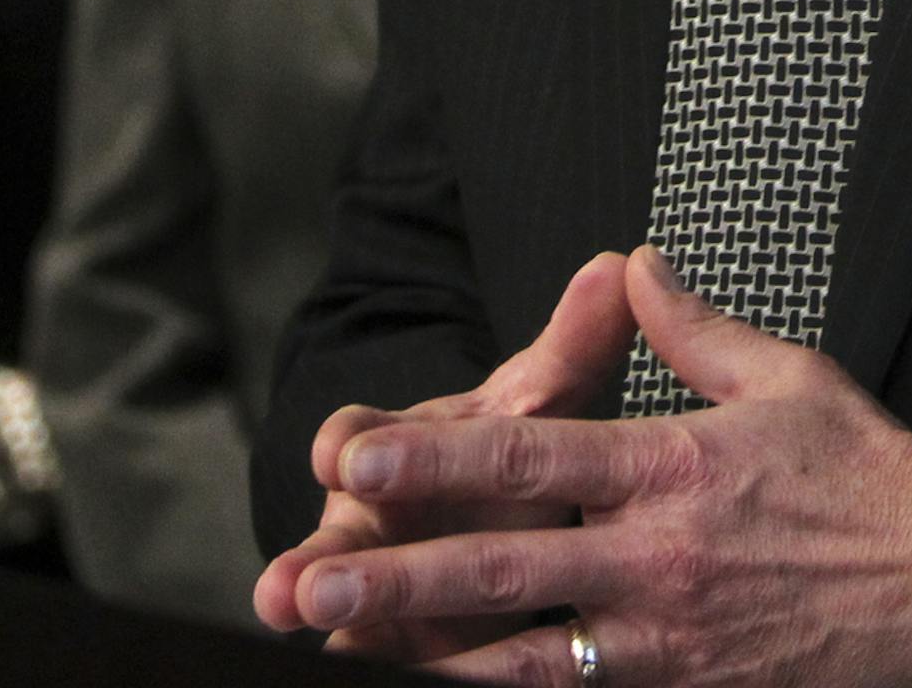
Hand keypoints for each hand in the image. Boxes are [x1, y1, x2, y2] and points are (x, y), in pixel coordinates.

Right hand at [254, 250, 644, 663]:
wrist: (497, 518)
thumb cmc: (513, 447)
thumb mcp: (541, 398)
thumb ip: (573, 344)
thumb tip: (620, 265)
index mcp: (399, 446)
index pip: (361, 435)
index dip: (352, 442)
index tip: (342, 452)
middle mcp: (373, 516)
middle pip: (339, 535)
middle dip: (319, 558)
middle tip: (291, 584)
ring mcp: (376, 586)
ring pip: (344, 606)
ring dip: (326, 619)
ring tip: (299, 631)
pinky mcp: (393, 644)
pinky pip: (376, 659)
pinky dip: (372, 669)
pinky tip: (362, 680)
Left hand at [260, 245, 911, 685]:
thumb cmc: (868, 474)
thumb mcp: (787, 375)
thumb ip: (695, 327)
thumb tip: (636, 267)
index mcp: (672, 467)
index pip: (532, 456)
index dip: (437, 457)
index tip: (358, 454)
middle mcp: (654, 559)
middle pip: (502, 570)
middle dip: (393, 578)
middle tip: (303, 579)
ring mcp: (665, 642)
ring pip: (520, 658)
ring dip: (423, 655)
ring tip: (338, 648)